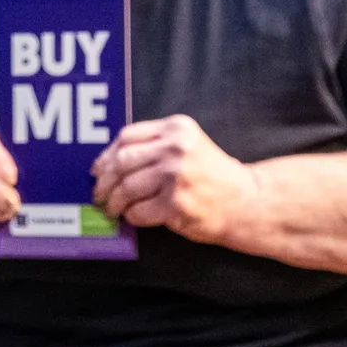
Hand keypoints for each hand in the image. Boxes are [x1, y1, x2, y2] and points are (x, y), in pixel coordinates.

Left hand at [91, 115, 259, 243]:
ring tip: (112, 208)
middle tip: (99, 193)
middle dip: (105, 180)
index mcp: (176, 129)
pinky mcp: (177, 205)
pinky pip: (139, 211)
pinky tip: (133, 217)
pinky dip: (131, 216)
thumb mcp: (188, 145)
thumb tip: (107, 162)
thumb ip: (154, 145)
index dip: (107, 154)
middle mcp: (175, 149)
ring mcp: (176, 177)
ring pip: (127, 188)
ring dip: (114, 201)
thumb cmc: (211, 175)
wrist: (248, 202)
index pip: (127, 137)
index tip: (98, 168)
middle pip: (122, 161)